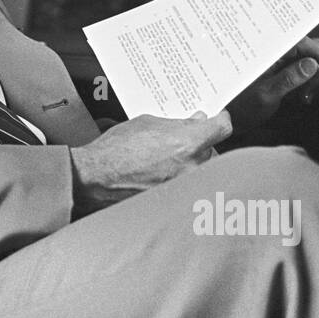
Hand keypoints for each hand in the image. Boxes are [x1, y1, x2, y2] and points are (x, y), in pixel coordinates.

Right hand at [69, 111, 231, 216]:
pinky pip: (188, 183)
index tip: (218, 117)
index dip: (221, 120)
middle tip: (185, 136)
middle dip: (200, 142)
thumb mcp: (148, 123)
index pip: (222, 129)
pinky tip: (164, 170)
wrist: (96, 177)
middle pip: (213, 150)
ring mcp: (185, 187)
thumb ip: (177, 123)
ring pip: (201, 169)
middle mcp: (192, 167)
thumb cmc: (116, 150)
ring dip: (191, 160)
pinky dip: (181, 176)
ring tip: (170, 155)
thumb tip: (195, 121)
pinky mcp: (176, 200)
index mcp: (188, 143)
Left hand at [226, 37, 318, 134]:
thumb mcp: (267, 94)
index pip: (298, 42)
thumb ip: (289, 78)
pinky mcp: (276, 72)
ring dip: (309, 79)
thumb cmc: (241, 107)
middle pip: (304, 52)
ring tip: (305, 97)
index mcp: (265, 53)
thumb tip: (311, 64)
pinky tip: (301, 96)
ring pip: (302, 63)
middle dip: (314, 71)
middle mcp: (270, 54)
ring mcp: (273, 63)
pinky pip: (297, 72)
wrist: (229, 119)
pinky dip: (303, 84)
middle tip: (312, 92)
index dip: (318, 52)